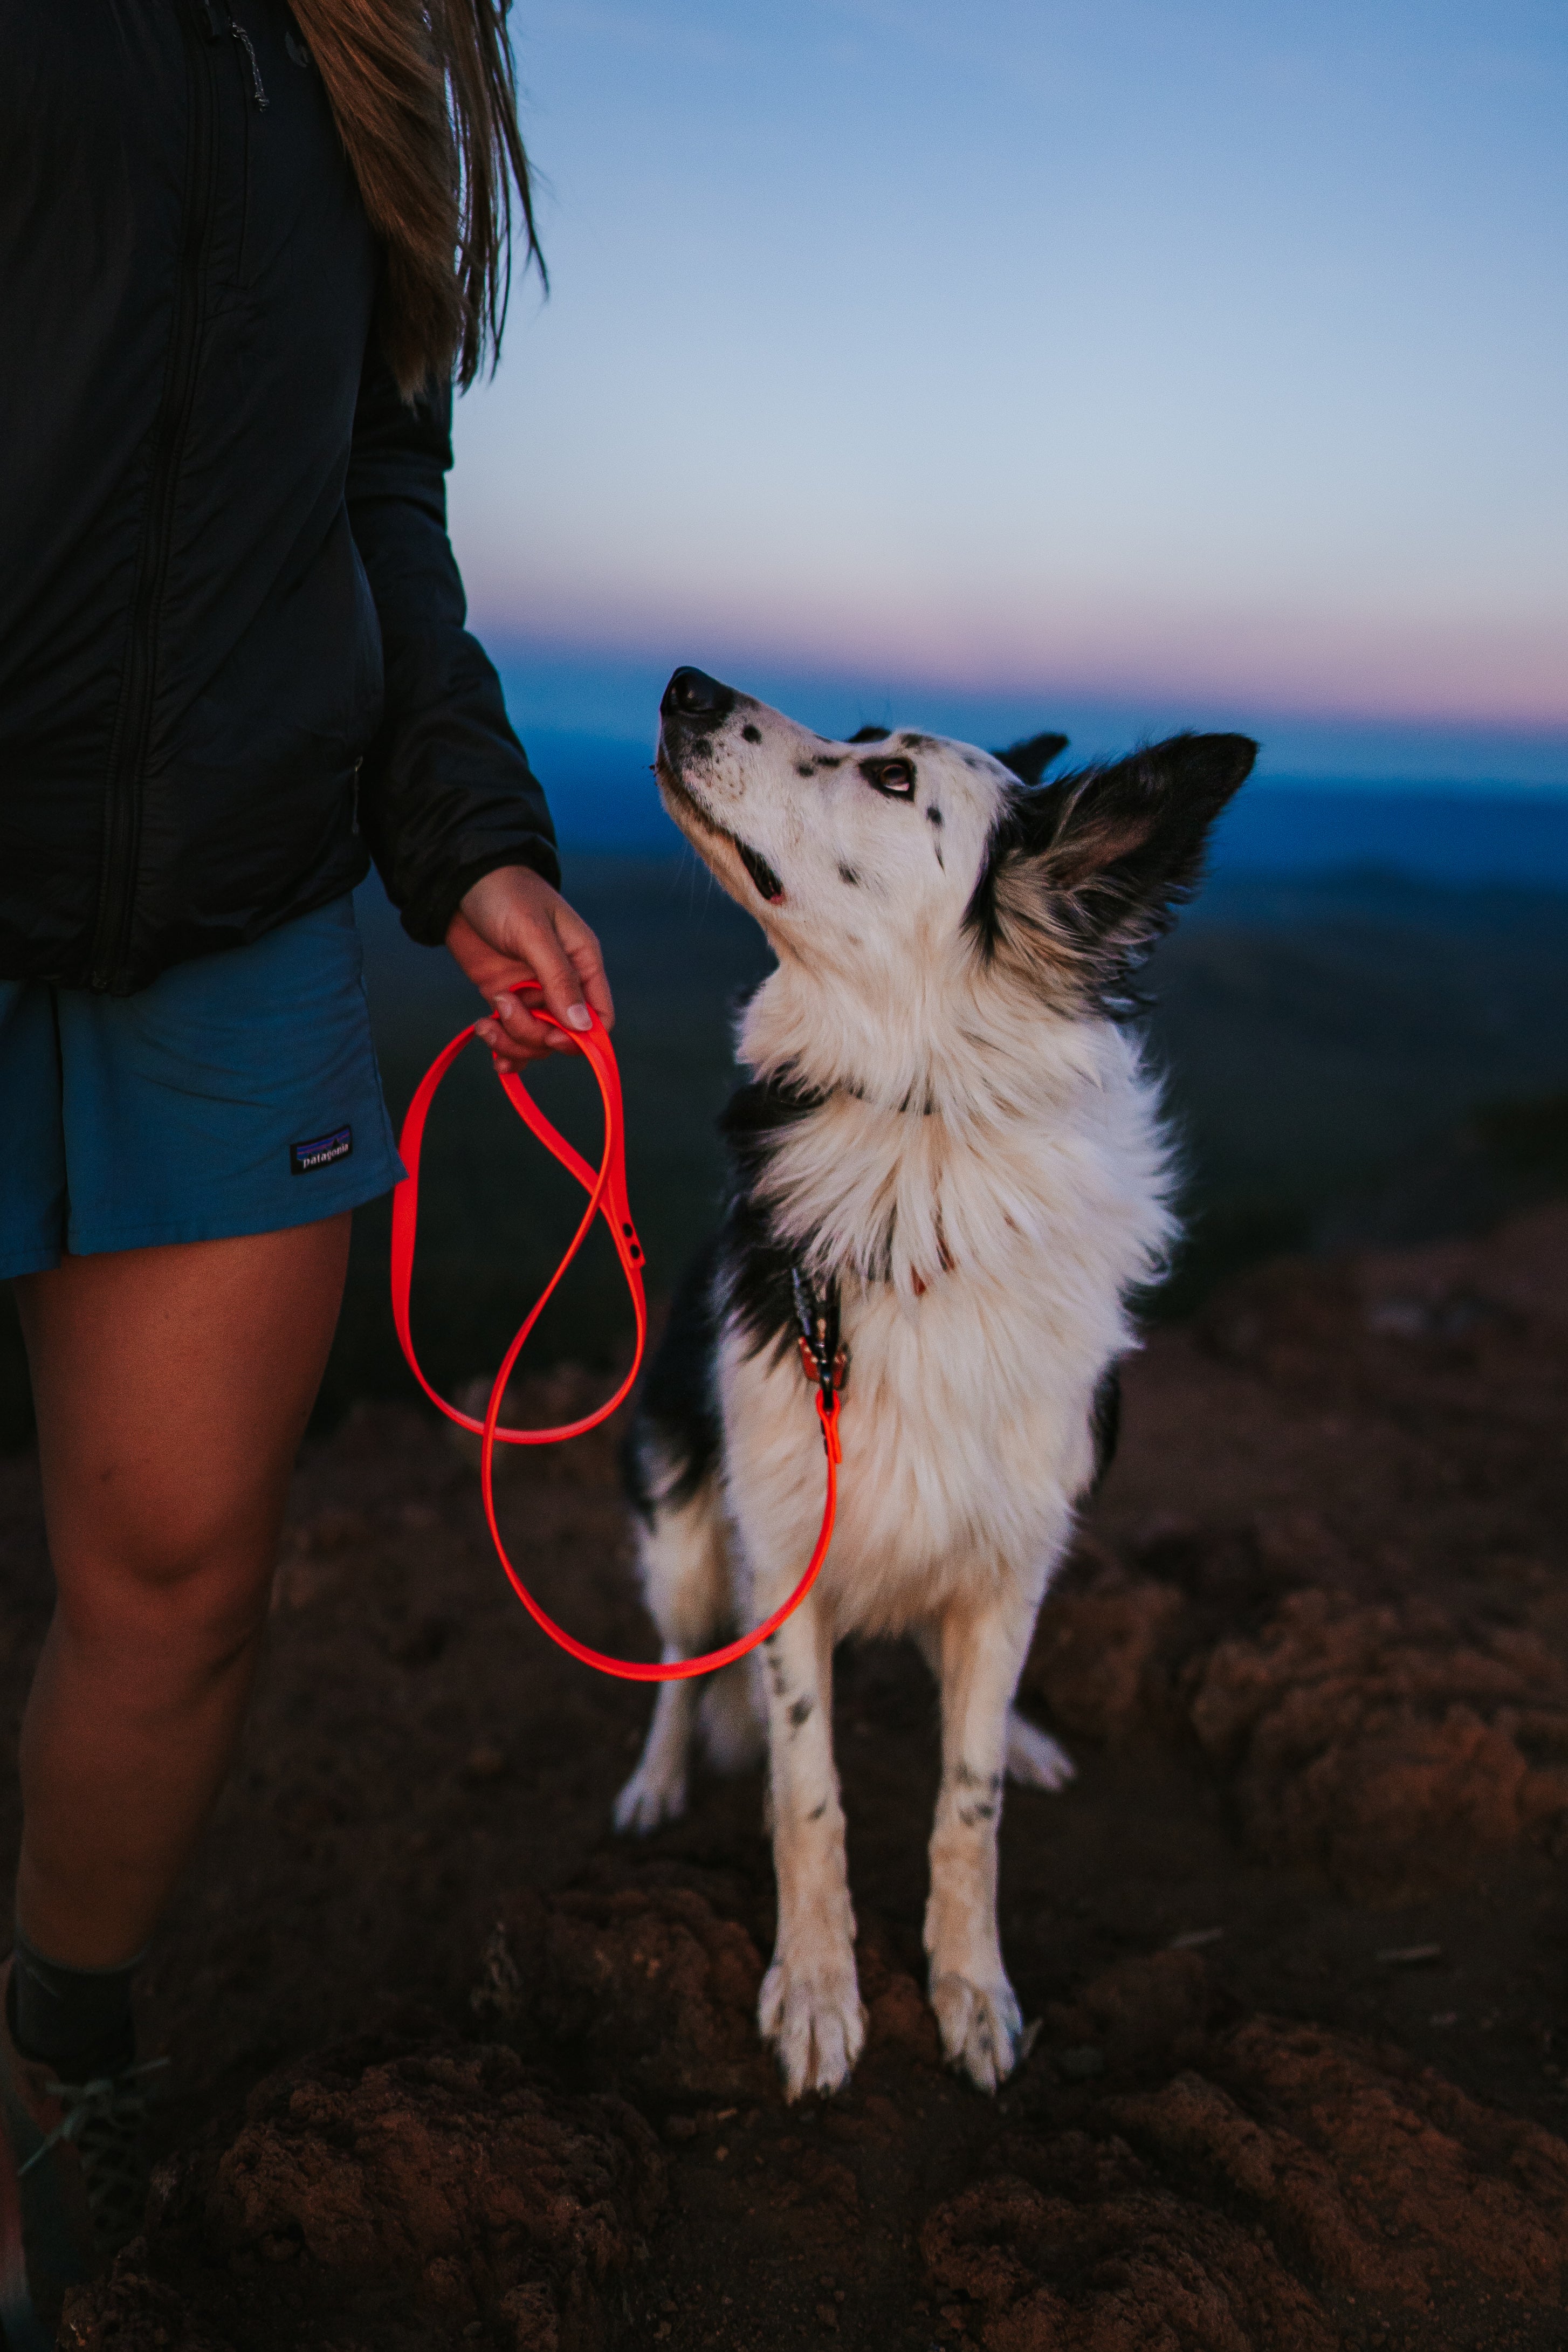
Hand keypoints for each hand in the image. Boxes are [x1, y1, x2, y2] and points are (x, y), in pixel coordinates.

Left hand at [445, 866, 613, 1071]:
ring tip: (486, 1020)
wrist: (460, 882)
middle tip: (504, 1007)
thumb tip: (583, 1026)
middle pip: (563, 1037)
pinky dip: (502, 1046)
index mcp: (582, 963)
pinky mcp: (505, 997)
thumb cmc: (506, 895)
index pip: (600, 1018)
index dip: (580, 1038)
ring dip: (510, 1040)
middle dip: (533, 1035)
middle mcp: (562, 983)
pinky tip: (487, 1038)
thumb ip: (559, 979)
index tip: (551, 1037)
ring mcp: (532, 993)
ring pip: (536, 1042)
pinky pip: (512, 1036)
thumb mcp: (534, 933)